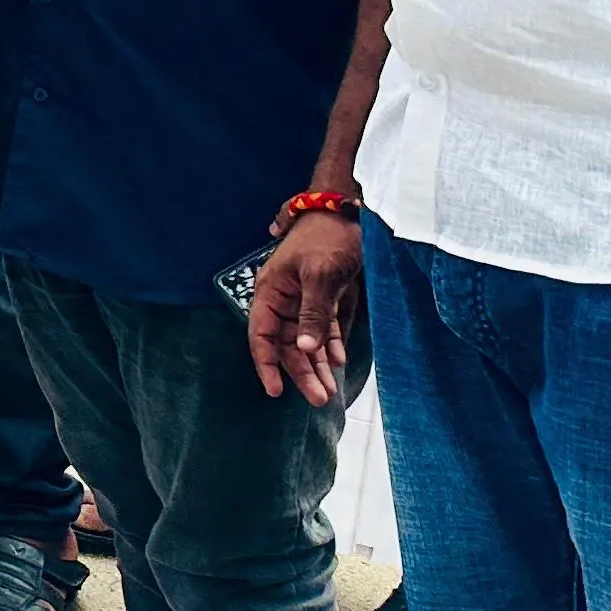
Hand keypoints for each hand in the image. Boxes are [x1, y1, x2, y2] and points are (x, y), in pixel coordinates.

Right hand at [246, 209, 364, 405]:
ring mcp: (304, 300)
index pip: (262, 335)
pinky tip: (338, 361)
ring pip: (308, 341)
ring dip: (318, 365)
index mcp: (272, 291)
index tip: (275, 391)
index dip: (266, 364)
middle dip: (302, 373)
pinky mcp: (325, 298)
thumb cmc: (328, 238)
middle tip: (320, 398)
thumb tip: (307, 350)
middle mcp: (284, 299)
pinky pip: (325, 330)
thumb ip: (313, 313)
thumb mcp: (320, 275)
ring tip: (331, 390)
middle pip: (288, 345)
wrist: (348, 212)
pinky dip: (331, 346)